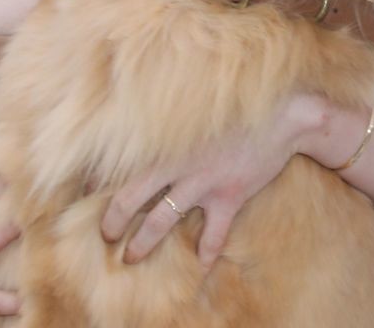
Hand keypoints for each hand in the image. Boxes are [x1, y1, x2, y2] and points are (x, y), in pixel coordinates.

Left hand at [100, 93, 324, 267]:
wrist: (284, 116)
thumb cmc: (237, 105)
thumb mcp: (195, 106)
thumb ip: (170, 118)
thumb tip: (137, 115)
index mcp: (168, 142)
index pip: (123, 163)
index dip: (101, 183)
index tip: (89, 194)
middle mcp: (180, 166)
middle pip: (133, 200)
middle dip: (114, 224)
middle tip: (106, 237)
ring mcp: (205, 183)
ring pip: (163, 221)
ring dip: (144, 243)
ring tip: (131, 257)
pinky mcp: (231, 196)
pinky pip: (214, 234)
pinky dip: (205, 253)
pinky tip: (200, 267)